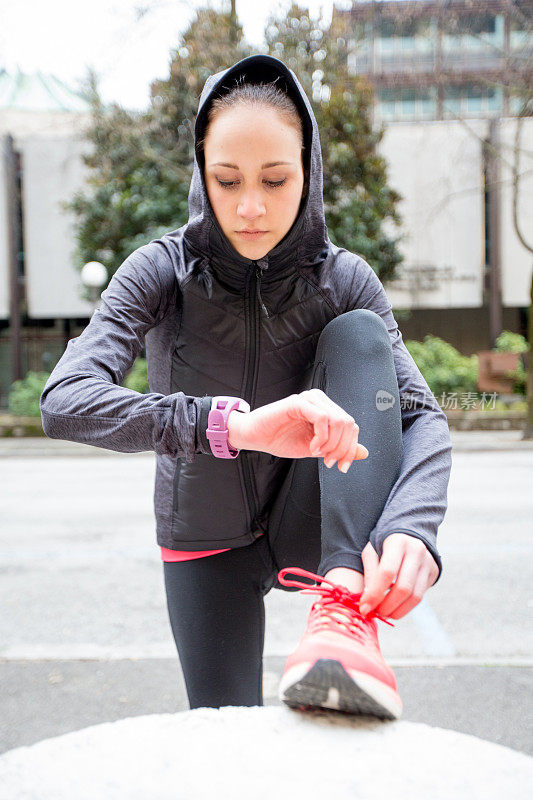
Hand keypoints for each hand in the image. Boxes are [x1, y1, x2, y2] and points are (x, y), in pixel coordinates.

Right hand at [227, 388, 368, 471]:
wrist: (255, 436)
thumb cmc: (280, 439)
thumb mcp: (316, 449)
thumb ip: (339, 448)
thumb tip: (364, 452)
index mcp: (326, 409)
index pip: (351, 426)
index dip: (350, 448)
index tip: (341, 466)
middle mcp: (320, 401)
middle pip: (348, 423)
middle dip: (342, 448)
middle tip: (329, 462)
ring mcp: (309, 400)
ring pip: (338, 420)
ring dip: (331, 444)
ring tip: (318, 453)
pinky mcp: (298, 403)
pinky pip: (322, 418)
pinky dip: (321, 437)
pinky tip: (312, 447)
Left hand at [359, 534, 439, 619]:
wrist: (409, 534)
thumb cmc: (384, 544)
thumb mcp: (371, 551)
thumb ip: (369, 573)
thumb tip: (368, 600)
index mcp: (398, 542)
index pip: (387, 572)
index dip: (375, 593)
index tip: (364, 607)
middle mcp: (417, 552)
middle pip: (403, 588)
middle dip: (387, 606)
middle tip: (375, 612)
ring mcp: (428, 563)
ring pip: (415, 596)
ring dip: (397, 611)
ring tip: (384, 613)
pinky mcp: (433, 573)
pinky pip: (420, 597)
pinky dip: (406, 608)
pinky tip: (395, 608)